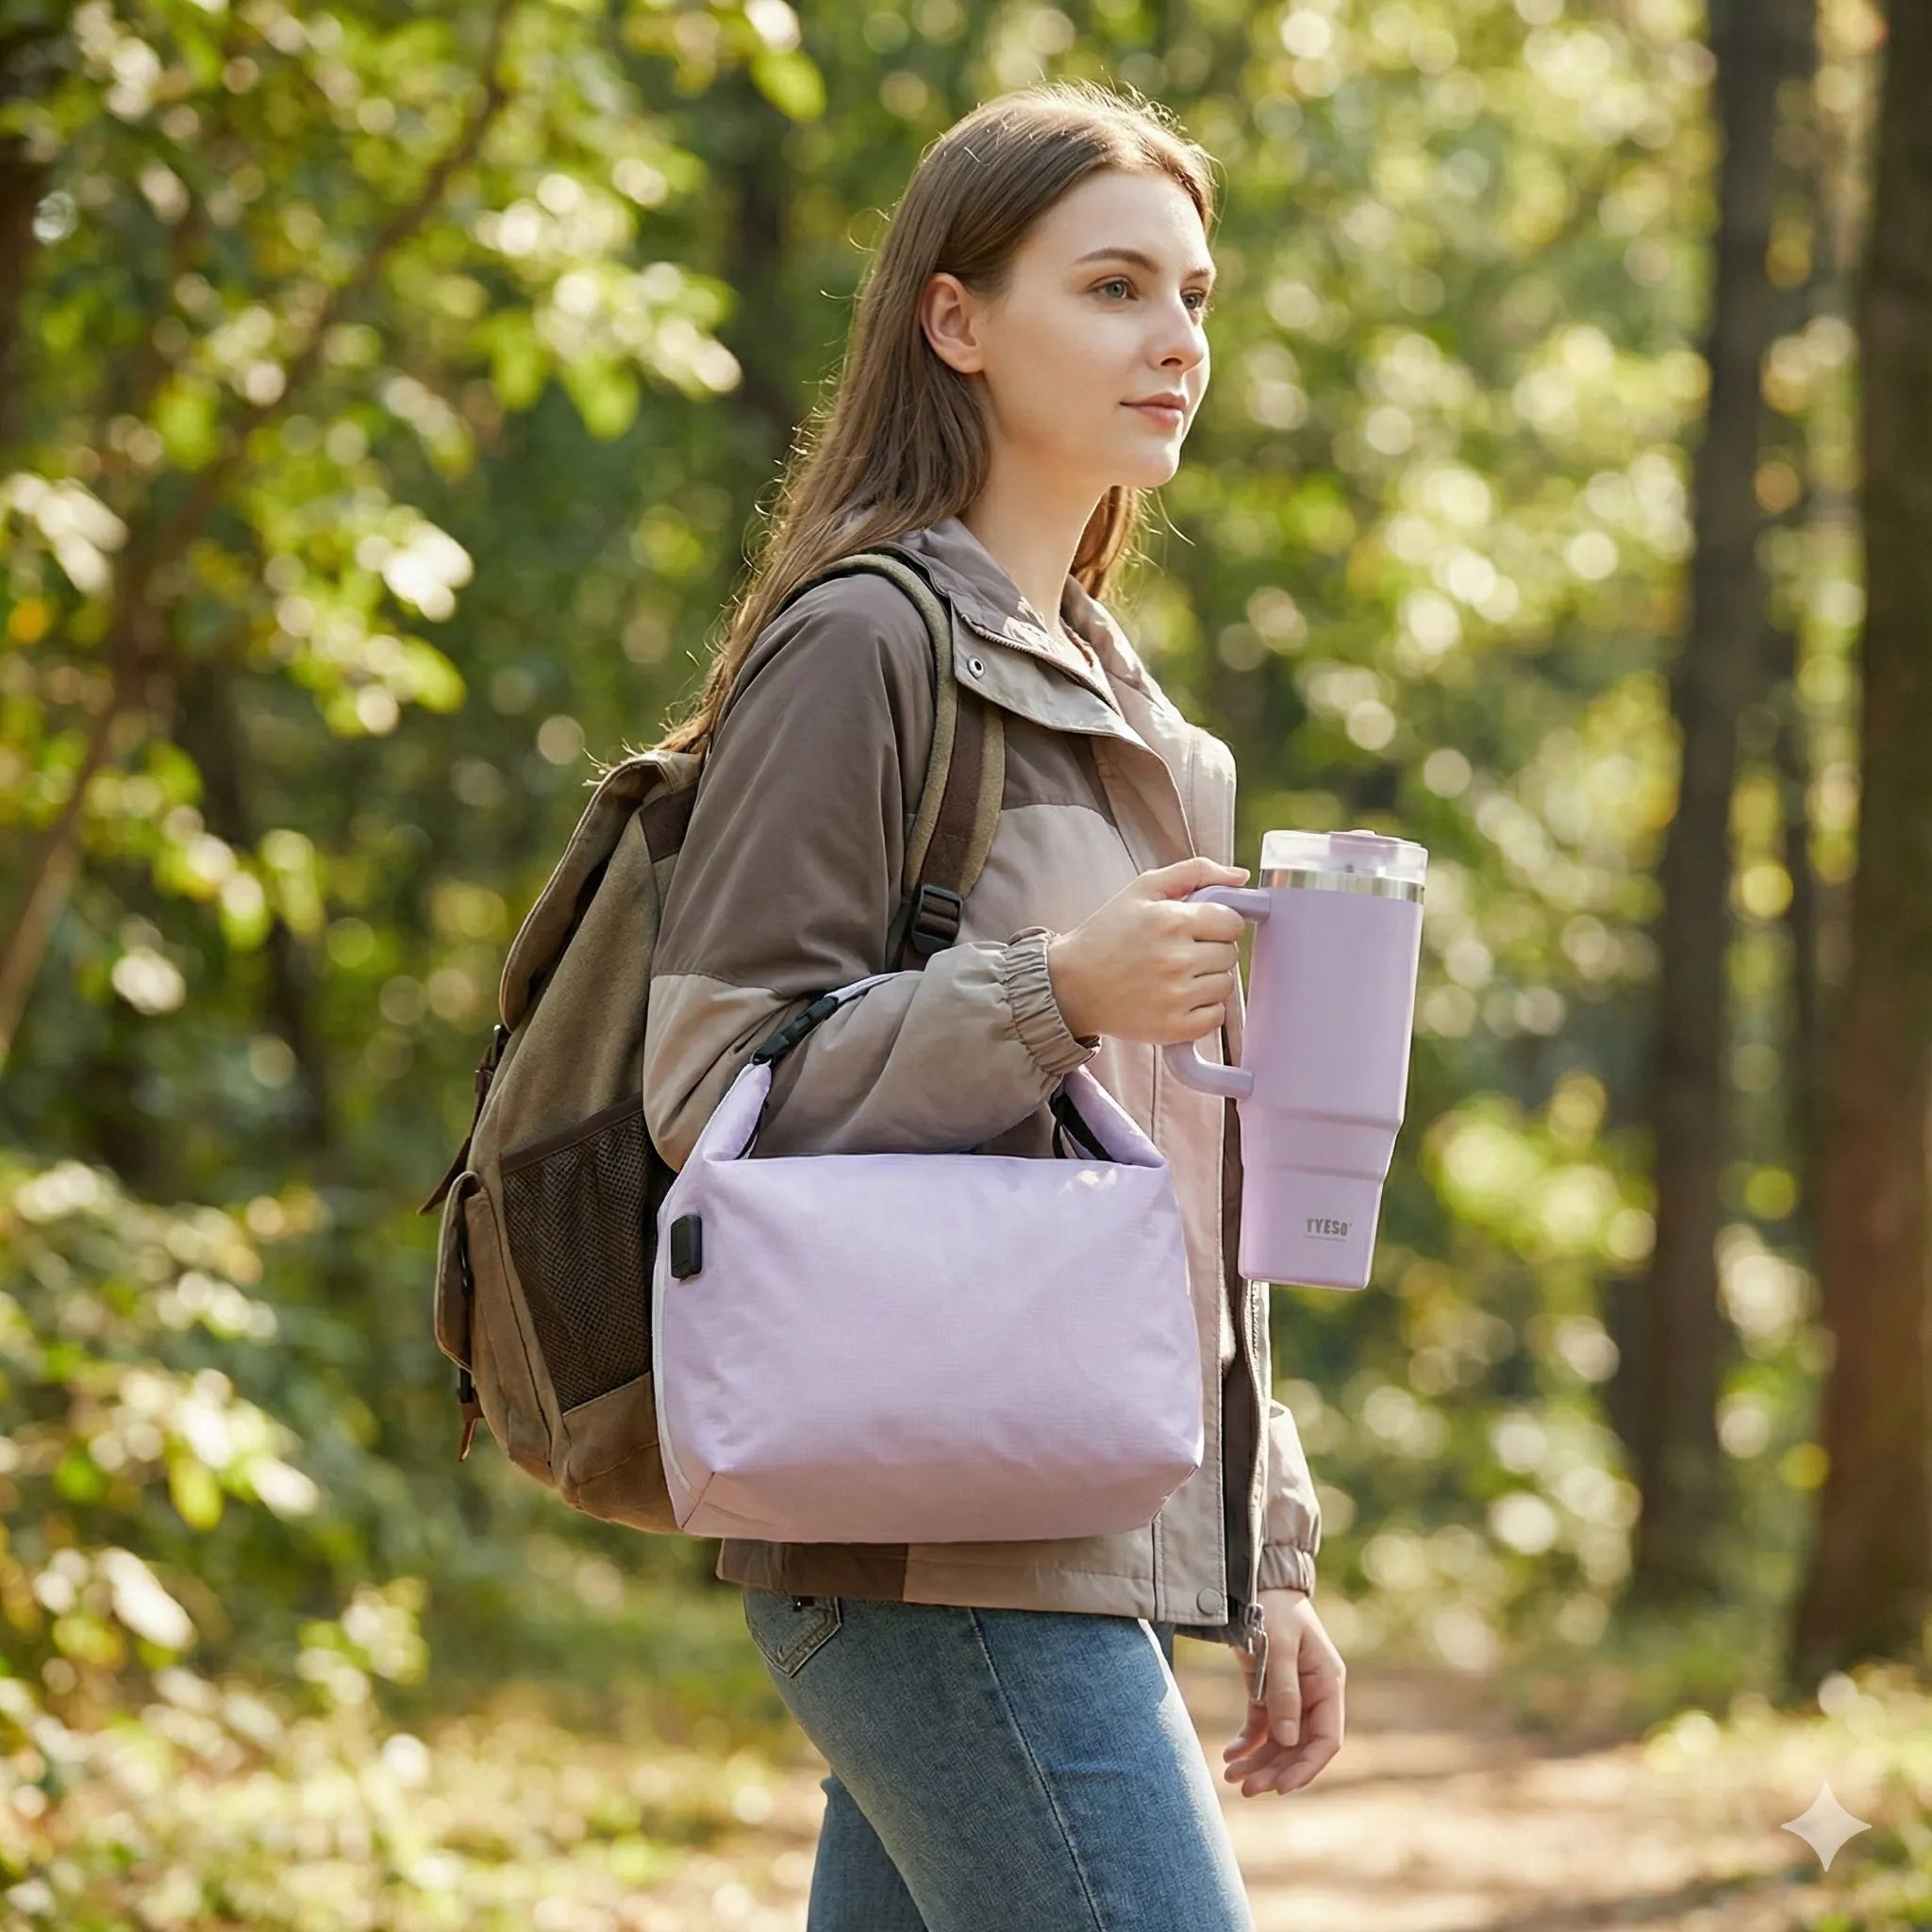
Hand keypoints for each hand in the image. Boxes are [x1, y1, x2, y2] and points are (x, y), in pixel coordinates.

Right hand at [1044, 856, 1249, 1044]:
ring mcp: (1175, 997)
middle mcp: (1175, 960)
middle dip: (1211, 950)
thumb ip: (1194, 872)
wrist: (1070, 985)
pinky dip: (1204, 1010)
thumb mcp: (1143, 890)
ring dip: (1208, 980)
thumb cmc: (1106, 935)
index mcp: (1170, 921)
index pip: (1232, 923)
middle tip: (1181, 952)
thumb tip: (1241, 877)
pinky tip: (1179, 999)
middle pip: (1230, 954)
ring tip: (1177, 976)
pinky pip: (1216, 1017)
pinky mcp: (1173, 1028)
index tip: (1199, 929)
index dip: (1219, 924)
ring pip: (1225, 986)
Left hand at [1222, 1587, 1344, 1797]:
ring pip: (1280, 1741)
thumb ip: (1284, 1691)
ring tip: (1232, 1777)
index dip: (1306, 1767)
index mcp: (1328, 1683)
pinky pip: (1262, 1726)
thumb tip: (1290, 1741)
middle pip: (1300, 1746)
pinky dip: (1248, 1743)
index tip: (1281, 1788)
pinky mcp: (1267, 1688)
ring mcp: (1290, 1693)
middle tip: (1246, 1789)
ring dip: (1259, 1762)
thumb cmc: (1272, 1606)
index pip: (1326, 1739)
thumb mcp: (1279, 1646)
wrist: (1252, 1578)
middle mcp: (1313, 1693)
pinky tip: (1231, 1755)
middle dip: (1276, 1770)